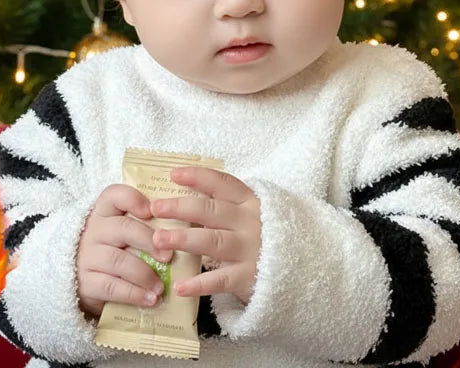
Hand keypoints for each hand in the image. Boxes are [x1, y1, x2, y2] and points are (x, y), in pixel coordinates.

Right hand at [76, 184, 173, 317]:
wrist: (85, 279)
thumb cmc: (116, 249)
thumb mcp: (125, 231)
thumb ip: (148, 224)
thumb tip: (190, 222)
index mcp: (106, 211)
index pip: (115, 195)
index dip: (133, 200)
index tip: (151, 210)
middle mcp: (95, 230)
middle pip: (123, 228)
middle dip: (149, 241)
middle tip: (169, 256)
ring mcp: (88, 256)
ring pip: (118, 260)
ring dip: (144, 274)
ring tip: (161, 286)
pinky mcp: (87, 282)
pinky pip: (111, 287)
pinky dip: (134, 294)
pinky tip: (150, 299)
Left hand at [151, 167, 260, 304]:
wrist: (304, 267)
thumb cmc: (267, 236)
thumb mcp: (252, 215)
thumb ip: (225, 207)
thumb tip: (182, 199)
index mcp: (250, 202)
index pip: (222, 184)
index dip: (197, 177)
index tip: (173, 174)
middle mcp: (250, 222)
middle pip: (210, 211)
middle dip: (180, 207)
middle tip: (155, 208)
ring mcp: (251, 249)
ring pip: (212, 241)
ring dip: (183, 239)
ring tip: (158, 240)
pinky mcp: (250, 276)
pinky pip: (221, 279)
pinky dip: (199, 283)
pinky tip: (179, 286)